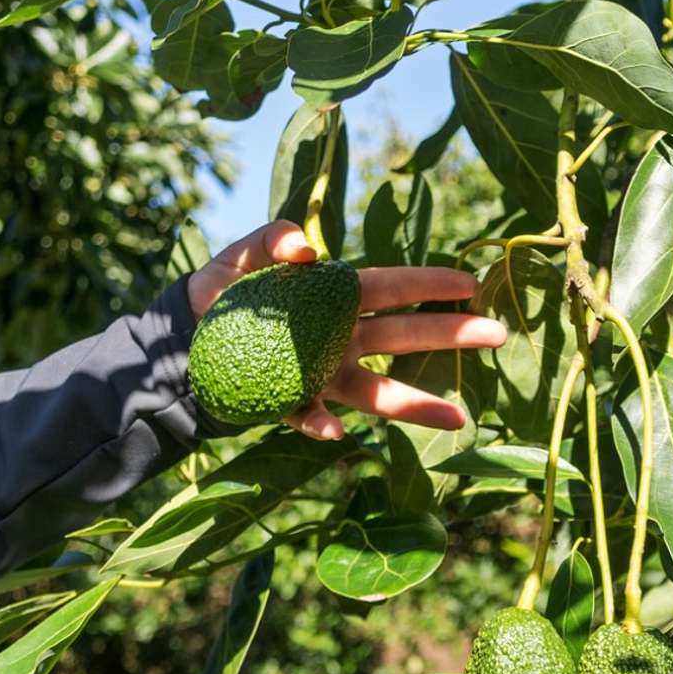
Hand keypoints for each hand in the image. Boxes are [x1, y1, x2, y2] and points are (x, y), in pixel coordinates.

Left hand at [189, 220, 504, 440]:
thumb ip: (267, 241)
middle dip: (450, 336)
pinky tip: (334, 432)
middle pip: (403, 337)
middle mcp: (340, 339)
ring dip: (416, 403)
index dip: (430, 284)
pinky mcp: (289, 404)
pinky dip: (322, 426)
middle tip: (496, 336)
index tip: (471, 284)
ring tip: (458, 419)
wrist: (176, 341)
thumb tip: (303, 247)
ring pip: (376, 391)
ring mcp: (321, 375)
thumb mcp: (238, 259)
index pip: (392, 287)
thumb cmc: (219, 294)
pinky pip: (311, 417)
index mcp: (334, 298)